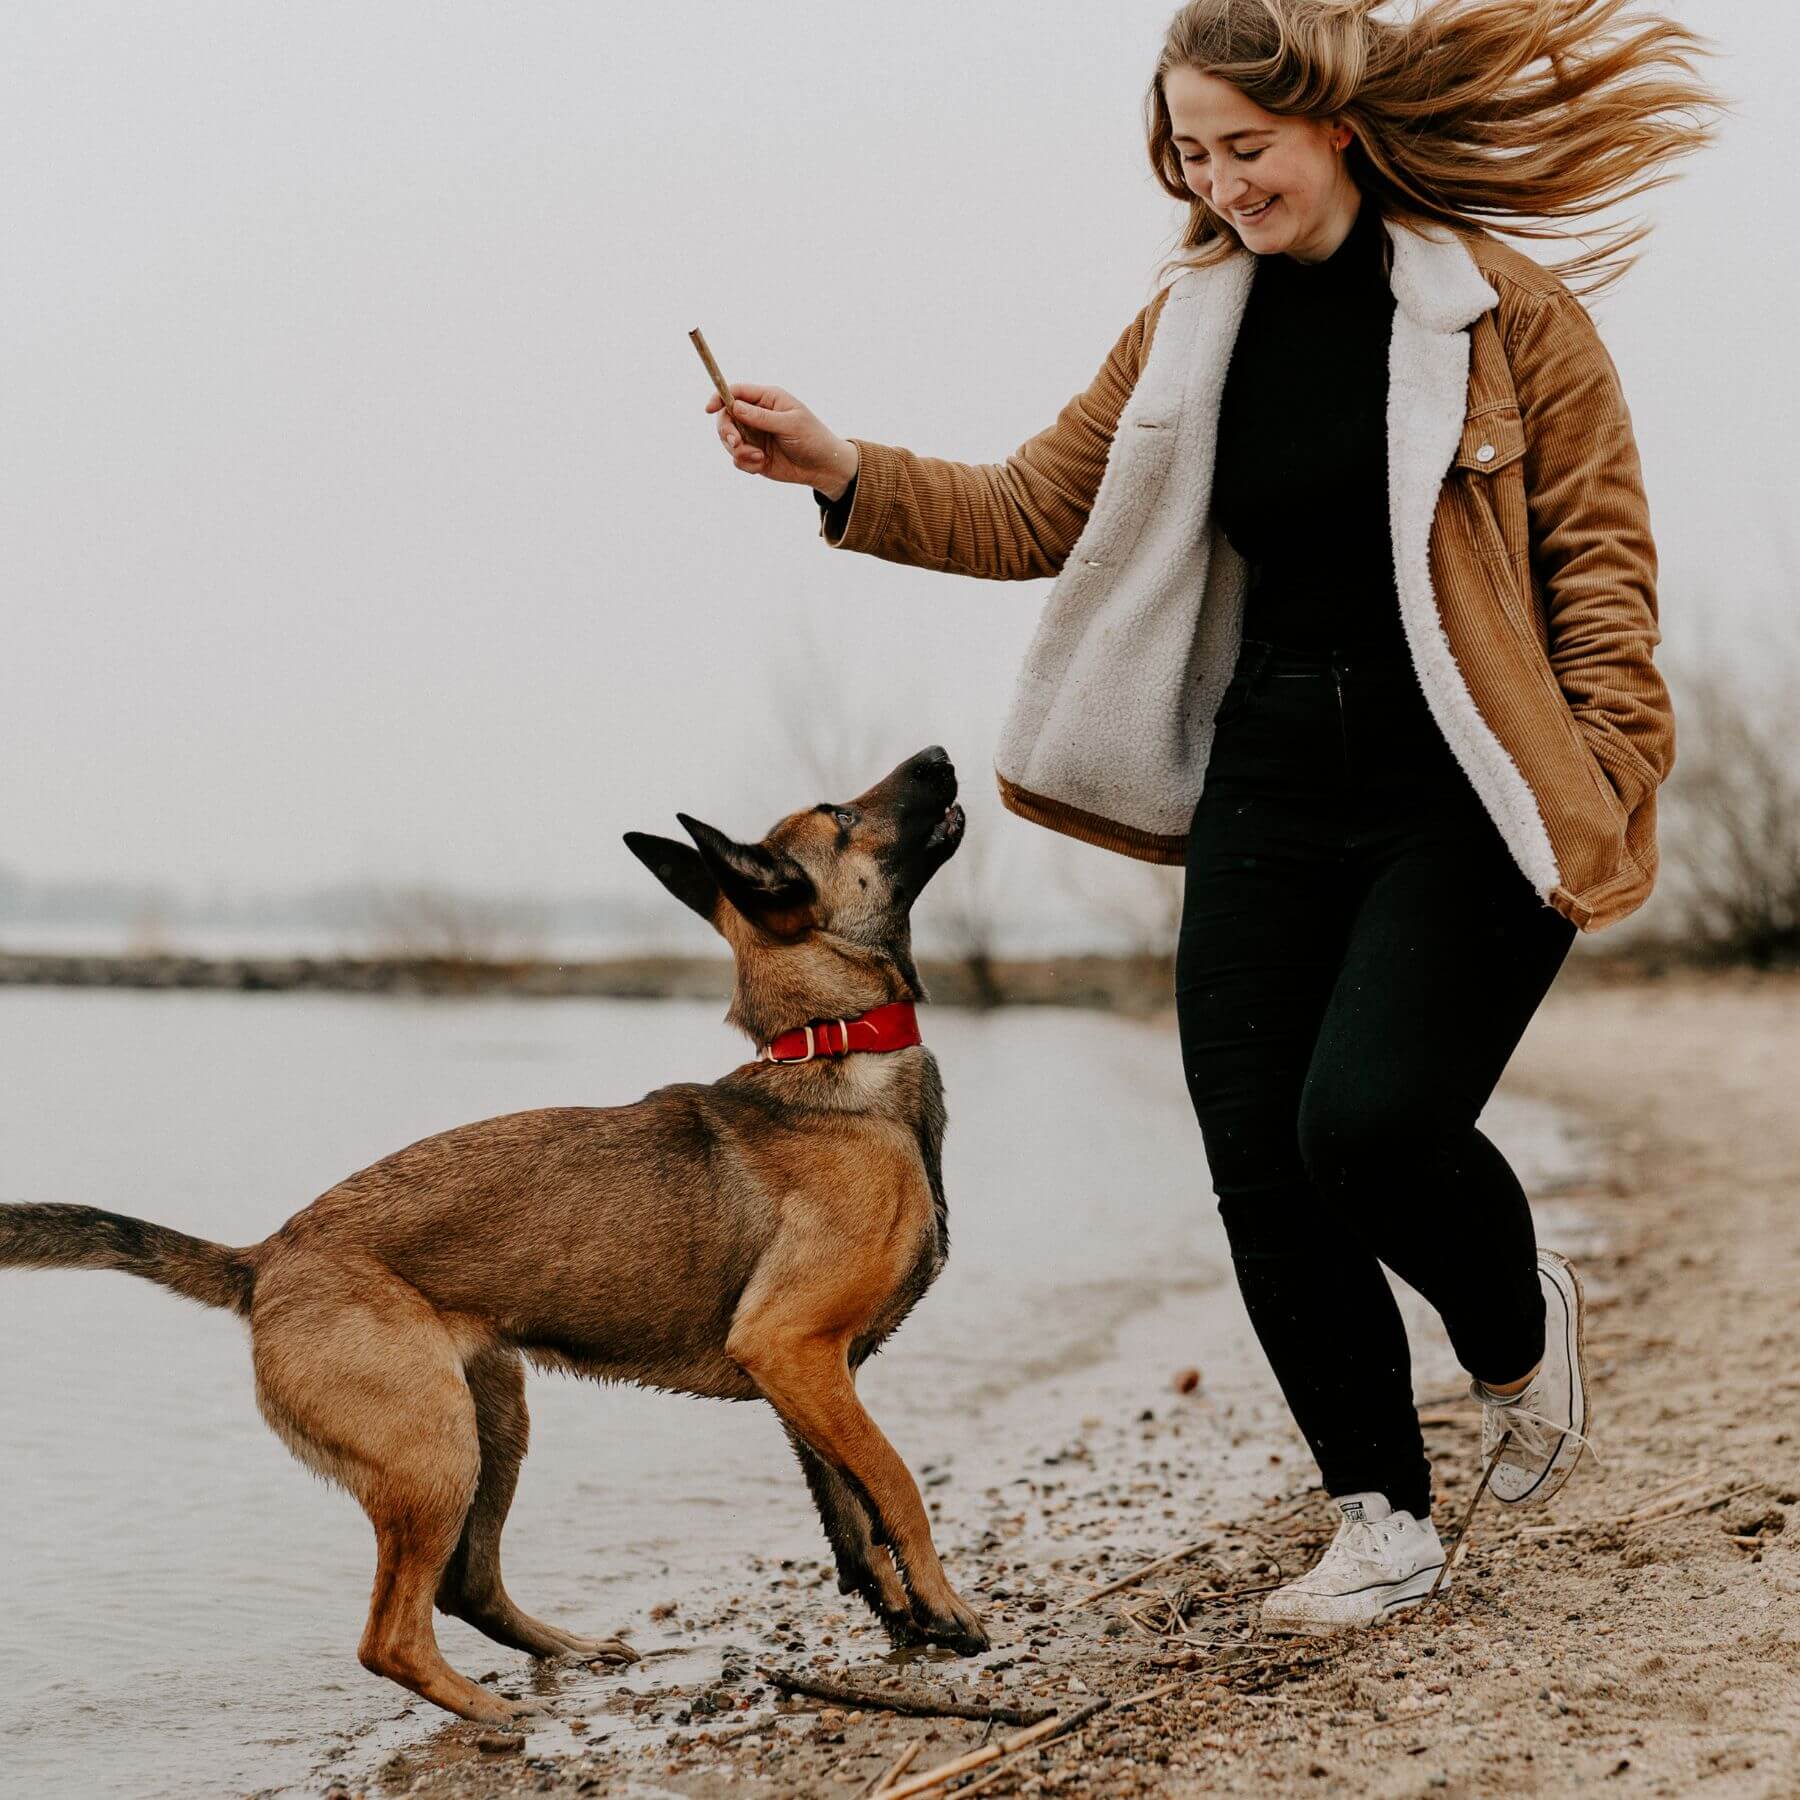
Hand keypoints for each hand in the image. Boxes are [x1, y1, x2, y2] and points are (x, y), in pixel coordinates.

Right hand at [705, 383, 859, 500]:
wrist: (824, 467)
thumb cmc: (813, 438)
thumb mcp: (790, 424)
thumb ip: (761, 416)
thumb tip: (734, 406)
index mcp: (767, 399)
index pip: (735, 392)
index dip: (719, 398)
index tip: (709, 409)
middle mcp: (756, 415)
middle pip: (726, 417)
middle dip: (726, 431)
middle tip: (735, 443)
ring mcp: (754, 436)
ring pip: (728, 440)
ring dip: (738, 451)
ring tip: (759, 458)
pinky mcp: (754, 455)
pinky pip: (737, 459)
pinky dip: (746, 463)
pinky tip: (762, 464)